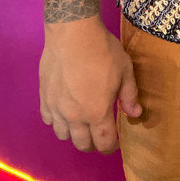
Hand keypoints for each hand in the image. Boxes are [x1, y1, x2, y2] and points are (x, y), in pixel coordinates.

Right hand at [39, 16, 141, 152]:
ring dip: (74, 134)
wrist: (73, 34)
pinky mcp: (44, 98)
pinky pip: (49, 120)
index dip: (111, 147)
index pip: (104, 142)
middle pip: (82, 144)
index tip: (115, 143)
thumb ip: (129, 95)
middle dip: (93, 143)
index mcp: (97, 112)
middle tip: (100, 134)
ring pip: (63, 135)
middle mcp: (75, 117)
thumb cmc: (102, 51)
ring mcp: (56, 109)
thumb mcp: (125, 70)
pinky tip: (65, 110)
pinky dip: (57, 121)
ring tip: (82, 122)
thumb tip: (135, 114)